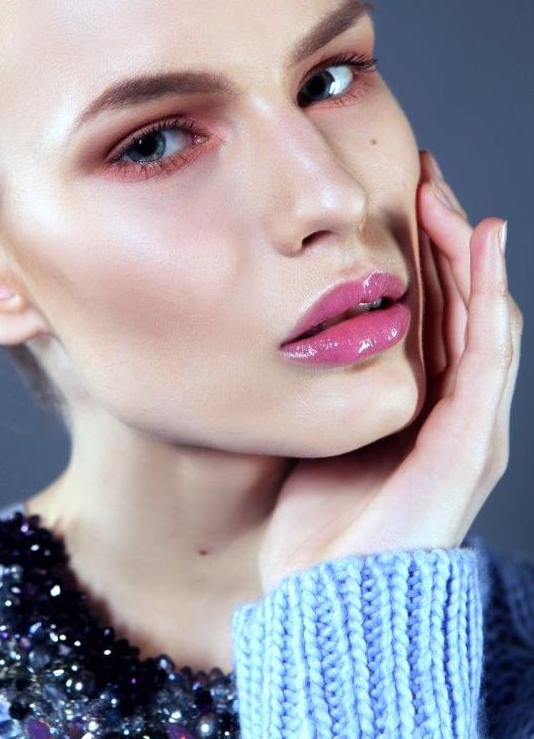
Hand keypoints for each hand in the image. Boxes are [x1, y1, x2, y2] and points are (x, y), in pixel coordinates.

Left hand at [258, 148, 522, 595]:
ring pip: (479, 315)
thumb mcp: (315, 429)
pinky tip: (481, 246)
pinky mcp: (471, 439)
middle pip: (458, 302)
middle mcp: (452, 407)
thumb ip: (321, 381)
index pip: (429, 310)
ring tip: (444, 196)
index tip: (394, 196)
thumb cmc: (317, 519)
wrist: (328, 596)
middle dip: (443, 237)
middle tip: (420, 175)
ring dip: (467, 252)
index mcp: (416, 403)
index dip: (419, 252)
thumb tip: (283, 324)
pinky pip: (487, 353)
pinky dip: (488, 295)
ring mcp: (469, 422)